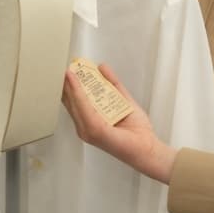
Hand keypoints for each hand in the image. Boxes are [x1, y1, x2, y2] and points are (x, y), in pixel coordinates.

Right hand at [62, 64, 176, 183]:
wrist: (147, 147)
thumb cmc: (136, 130)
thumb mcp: (123, 99)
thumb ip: (112, 83)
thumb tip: (102, 67)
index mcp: (90, 120)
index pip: (75, 100)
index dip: (71, 83)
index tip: (70, 68)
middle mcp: (86, 126)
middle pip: (71, 100)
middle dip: (68, 82)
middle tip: (66, 65)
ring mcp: (88, 129)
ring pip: (74, 102)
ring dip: (70, 85)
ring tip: (68, 70)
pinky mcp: (94, 130)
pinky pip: (84, 107)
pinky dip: (78, 92)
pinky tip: (76, 80)